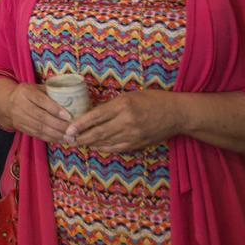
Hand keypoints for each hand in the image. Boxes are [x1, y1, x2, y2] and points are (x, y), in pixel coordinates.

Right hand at [0, 80, 70, 143]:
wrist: (6, 103)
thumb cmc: (27, 93)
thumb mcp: (35, 87)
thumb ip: (50, 91)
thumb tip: (71, 96)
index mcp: (26, 92)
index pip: (41, 101)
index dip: (55, 109)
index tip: (68, 116)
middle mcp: (21, 105)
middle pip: (41, 117)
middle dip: (58, 125)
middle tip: (72, 130)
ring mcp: (19, 118)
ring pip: (39, 128)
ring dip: (56, 134)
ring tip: (69, 137)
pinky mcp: (20, 127)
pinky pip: (36, 134)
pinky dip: (49, 138)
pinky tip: (60, 139)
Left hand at [66, 90, 181, 152]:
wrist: (177, 114)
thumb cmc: (153, 100)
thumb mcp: (130, 96)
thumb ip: (112, 105)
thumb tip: (92, 114)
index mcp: (123, 105)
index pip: (96, 116)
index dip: (80, 124)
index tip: (68, 128)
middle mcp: (126, 121)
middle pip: (98, 132)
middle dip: (81, 137)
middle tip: (68, 138)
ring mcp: (132, 135)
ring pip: (105, 142)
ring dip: (90, 143)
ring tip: (77, 143)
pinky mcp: (137, 144)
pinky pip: (116, 148)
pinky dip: (103, 148)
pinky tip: (95, 147)